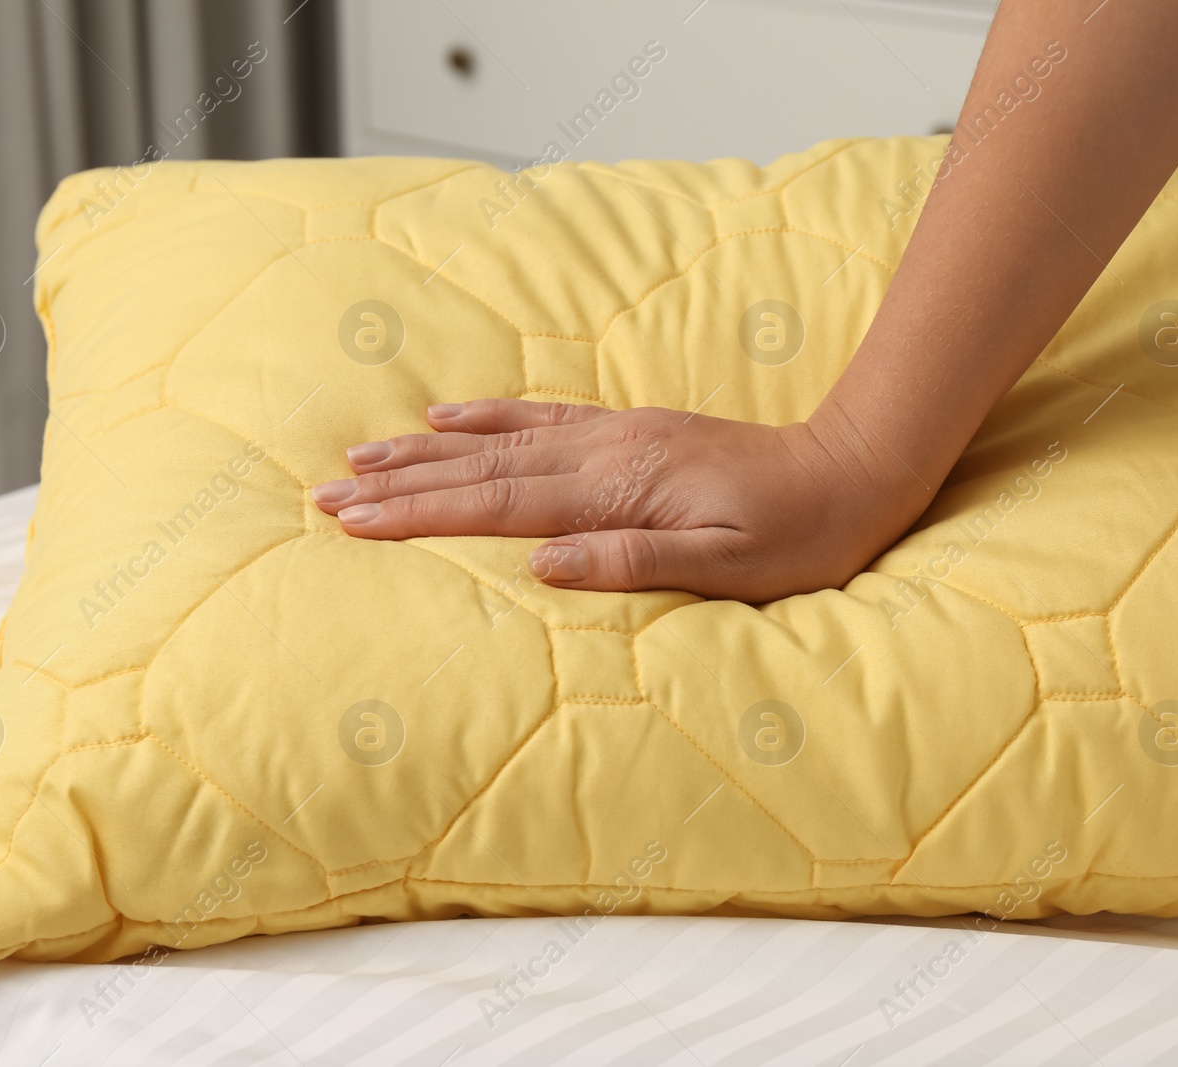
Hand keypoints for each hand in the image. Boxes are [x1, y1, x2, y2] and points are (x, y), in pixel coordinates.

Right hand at [309, 399, 932, 600]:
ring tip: (362, 453)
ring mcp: (613, 435)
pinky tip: (450, 417)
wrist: (852, 468)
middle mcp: (605, 453)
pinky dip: (487, 418)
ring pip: (499, 440)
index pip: (499, 506)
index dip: (420, 514)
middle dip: (400, 483)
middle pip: (482, 469)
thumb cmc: (799, 535)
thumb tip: (543, 563)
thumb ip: (633, 562)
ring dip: (427, 450)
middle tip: (325, 490)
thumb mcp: (728, 566)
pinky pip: (540, 419)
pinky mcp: (627, 430)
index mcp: (621, 492)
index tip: (354, 520)